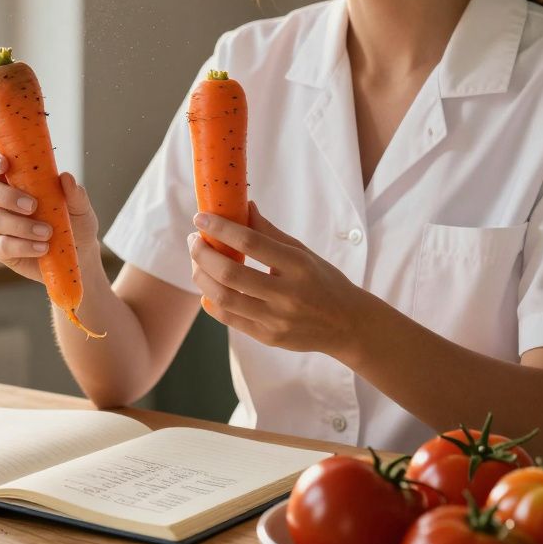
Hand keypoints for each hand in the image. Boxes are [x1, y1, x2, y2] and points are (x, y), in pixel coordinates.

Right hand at [0, 147, 99, 282]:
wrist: (79, 255)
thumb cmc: (75, 223)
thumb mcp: (80, 207)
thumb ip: (74, 193)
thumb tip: (66, 178)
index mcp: (17, 180)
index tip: (3, 164)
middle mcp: (3, 200)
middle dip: (6, 196)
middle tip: (32, 206)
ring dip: (21, 225)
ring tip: (47, 233)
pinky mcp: (1, 248)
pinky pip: (2, 245)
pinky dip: (23, 246)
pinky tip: (42, 248)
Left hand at [187, 202, 371, 355]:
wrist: (348, 325)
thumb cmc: (323, 282)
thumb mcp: (303, 253)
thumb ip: (270, 232)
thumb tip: (244, 206)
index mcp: (298, 266)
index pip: (251, 242)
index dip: (220, 228)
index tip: (201, 218)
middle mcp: (288, 294)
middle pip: (231, 273)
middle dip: (203, 254)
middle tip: (194, 241)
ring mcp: (277, 319)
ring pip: (224, 298)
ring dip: (201, 277)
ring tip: (197, 262)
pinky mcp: (269, 337)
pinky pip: (230, 319)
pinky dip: (211, 302)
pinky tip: (206, 289)